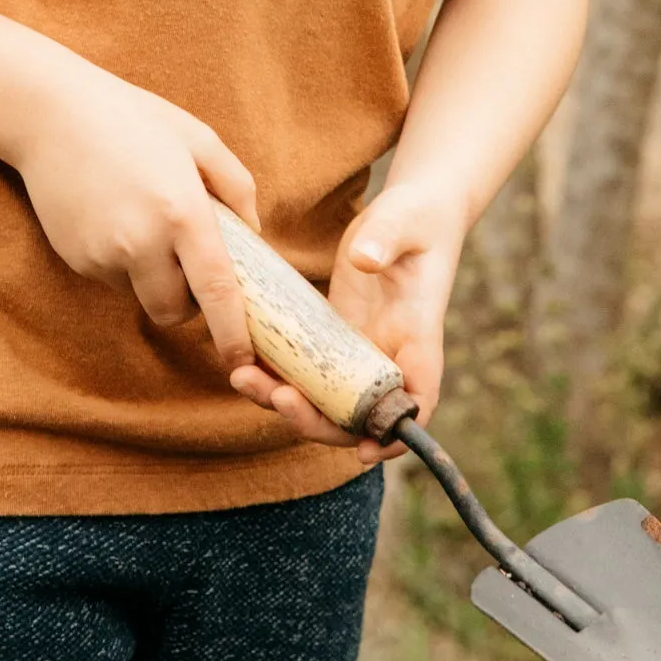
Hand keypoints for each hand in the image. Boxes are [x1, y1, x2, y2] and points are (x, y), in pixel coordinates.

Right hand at [14, 60, 258, 373]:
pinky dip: (121, 261)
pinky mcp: (76, 259)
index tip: (243, 358)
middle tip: (188, 262)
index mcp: (182, 212)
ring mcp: (103, 255)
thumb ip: (236, 187)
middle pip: (174, 312)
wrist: (51, 113)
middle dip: (187, 303)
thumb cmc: (133, 118)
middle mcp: (142, 242)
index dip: (233, 333)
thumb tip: (252, 236)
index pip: (216, 291)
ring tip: (142, 219)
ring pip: (140, 294)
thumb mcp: (198, 139)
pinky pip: (111, 278)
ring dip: (151, 276)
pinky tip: (113, 215)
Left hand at [229, 185, 462, 462]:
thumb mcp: (405, 221)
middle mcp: (390, 355)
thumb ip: (387, 238)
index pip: (417, 400)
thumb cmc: (417, 217)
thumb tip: (364, 261)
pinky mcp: (333, 335)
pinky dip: (276, 373)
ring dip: (285, 400)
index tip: (362, 449)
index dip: (395, 435)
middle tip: (277, 397)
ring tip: (242, 377)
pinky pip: (305, 369)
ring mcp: (359, 349)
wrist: (411, 211)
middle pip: (357, 413)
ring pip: (324, 398)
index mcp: (418, 338)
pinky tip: (243, 358)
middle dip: (315, 420)